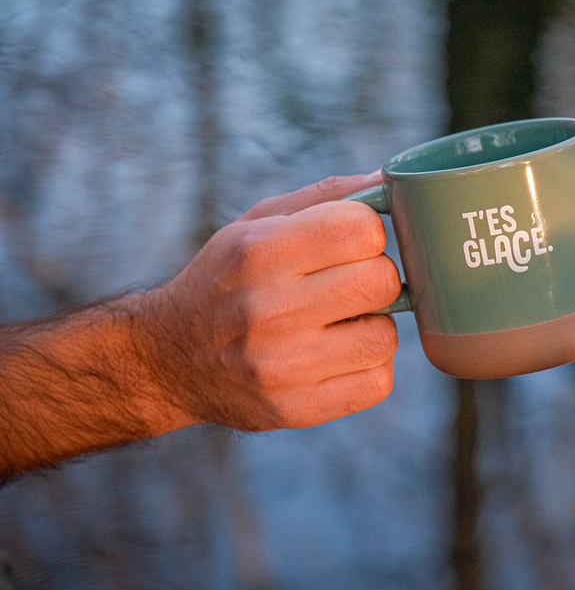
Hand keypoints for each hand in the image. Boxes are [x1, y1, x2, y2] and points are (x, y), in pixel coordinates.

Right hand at [140, 172, 401, 430]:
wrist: (168, 360)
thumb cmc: (228, 281)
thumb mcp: (257, 225)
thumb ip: (326, 198)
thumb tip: (391, 180)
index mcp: (259, 251)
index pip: (361, 229)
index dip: (367, 232)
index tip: (350, 243)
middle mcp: (268, 309)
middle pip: (382, 281)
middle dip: (375, 279)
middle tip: (348, 285)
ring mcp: (281, 366)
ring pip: (386, 336)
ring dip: (373, 327)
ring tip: (338, 324)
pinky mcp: (296, 409)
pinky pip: (378, 383)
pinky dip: (368, 367)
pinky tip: (337, 356)